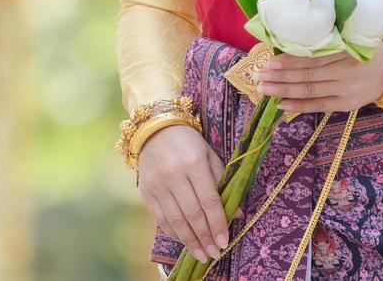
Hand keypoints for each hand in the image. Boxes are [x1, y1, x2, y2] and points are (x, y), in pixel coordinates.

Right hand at [136, 123, 229, 263]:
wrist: (155, 129)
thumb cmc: (189, 143)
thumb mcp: (209, 155)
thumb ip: (222, 182)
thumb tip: (236, 213)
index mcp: (194, 163)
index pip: (209, 200)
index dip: (218, 223)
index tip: (225, 242)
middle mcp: (174, 174)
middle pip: (193, 213)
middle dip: (205, 237)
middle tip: (214, 253)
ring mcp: (157, 184)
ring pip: (176, 219)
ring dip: (190, 241)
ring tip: (201, 254)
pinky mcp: (146, 191)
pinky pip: (160, 218)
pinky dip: (173, 232)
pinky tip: (184, 240)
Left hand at [256, 47, 382, 113]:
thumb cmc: (365, 49)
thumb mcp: (351, 37)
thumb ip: (328, 40)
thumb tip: (290, 41)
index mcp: (348, 49)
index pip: (313, 57)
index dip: (290, 60)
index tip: (269, 60)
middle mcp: (348, 71)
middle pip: (308, 74)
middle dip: (280, 76)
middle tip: (258, 75)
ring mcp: (348, 90)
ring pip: (310, 90)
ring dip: (284, 90)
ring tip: (264, 88)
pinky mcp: (347, 105)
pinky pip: (320, 105)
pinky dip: (300, 106)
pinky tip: (281, 104)